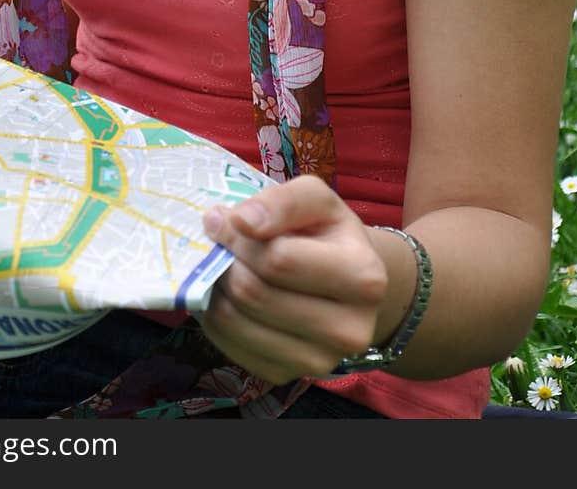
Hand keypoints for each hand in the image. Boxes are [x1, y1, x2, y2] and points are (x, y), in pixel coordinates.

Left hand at [198, 174, 387, 383]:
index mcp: (363, 277)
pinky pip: (230, 347)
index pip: (278, 258)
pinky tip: (223, 294)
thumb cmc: (328, 234)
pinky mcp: (286, 376)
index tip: (222, 218)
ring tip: (217, 265)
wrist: (346, 283)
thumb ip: (283, 201)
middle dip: (224, 261)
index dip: (239, 236)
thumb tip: (240, 220)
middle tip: (216, 242)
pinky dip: (214, 317)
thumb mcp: (317, 200)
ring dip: (213, 289)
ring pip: (238, 322)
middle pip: (255, 293)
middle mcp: (348, 331)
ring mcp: (318, 362)